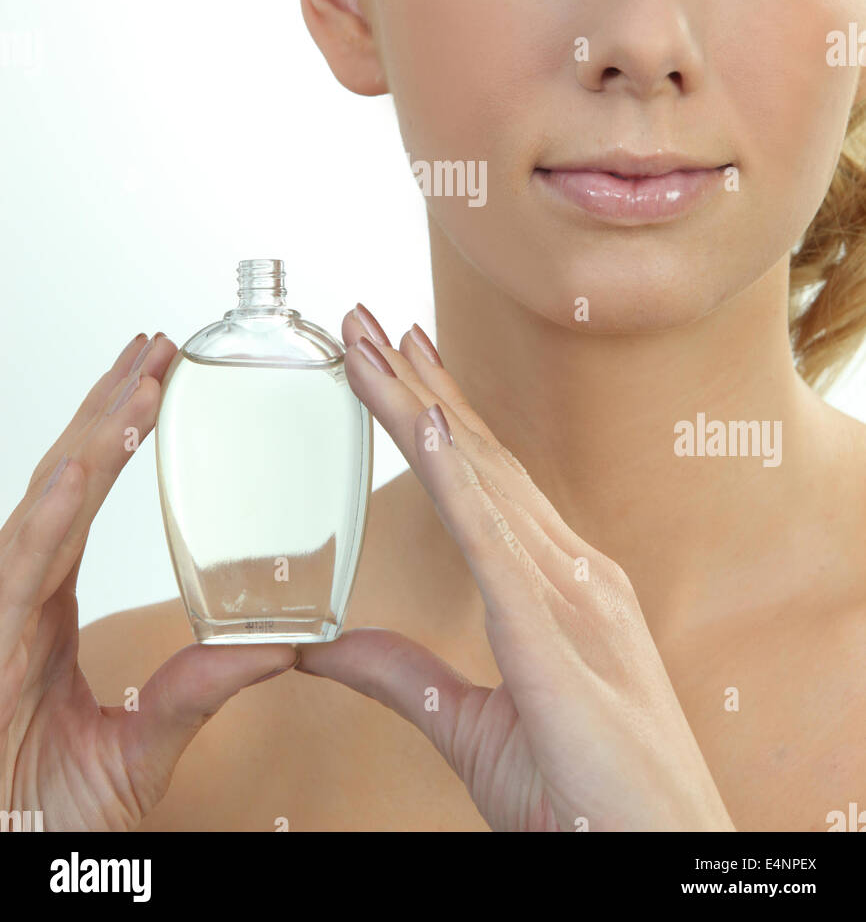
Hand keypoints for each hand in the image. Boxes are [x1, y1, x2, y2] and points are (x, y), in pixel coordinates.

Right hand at [0, 333, 297, 830]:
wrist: (0, 858)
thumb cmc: (43, 811)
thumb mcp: (143, 743)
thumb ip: (200, 689)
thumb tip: (281, 647)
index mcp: (45, 607)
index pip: (82, 500)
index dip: (112, 436)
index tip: (151, 381)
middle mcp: (20, 593)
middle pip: (63, 479)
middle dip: (105, 406)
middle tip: (154, 344)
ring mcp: (0, 612)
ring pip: (45, 505)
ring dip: (91, 436)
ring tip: (137, 377)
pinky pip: (22, 568)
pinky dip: (51, 513)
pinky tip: (83, 462)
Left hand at [293, 304, 735, 832]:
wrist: (649, 855)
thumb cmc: (586, 798)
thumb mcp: (467, 723)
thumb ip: (399, 673)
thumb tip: (324, 644)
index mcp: (560, 587)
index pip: (485, 480)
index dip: (439, 414)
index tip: (402, 358)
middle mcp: (571, 570)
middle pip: (478, 457)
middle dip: (418, 383)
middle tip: (366, 319)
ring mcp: (569, 592)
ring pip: (477, 477)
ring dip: (419, 404)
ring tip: (371, 344)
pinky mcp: (551, 630)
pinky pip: (494, 537)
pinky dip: (455, 475)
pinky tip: (422, 423)